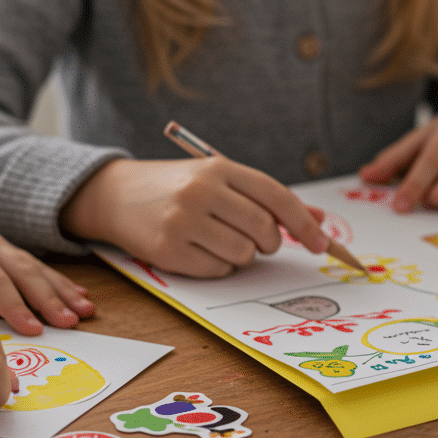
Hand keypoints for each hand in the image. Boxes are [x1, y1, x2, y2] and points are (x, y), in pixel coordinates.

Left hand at [0, 207, 92, 335]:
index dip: (13, 304)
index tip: (32, 329)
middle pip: (23, 272)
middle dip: (48, 298)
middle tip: (69, 322)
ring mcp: (0, 245)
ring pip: (36, 269)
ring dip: (62, 291)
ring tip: (84, 312)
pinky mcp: (7, 252)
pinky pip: (38, 267)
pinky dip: (60, 283)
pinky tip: (81, 297)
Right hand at [59, 157, 328, 277]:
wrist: (116, 195)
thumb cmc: (177, 187)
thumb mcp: (219, 179)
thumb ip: (267, 198)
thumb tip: (318, 220)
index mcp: (219, 168)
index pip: (275, 196)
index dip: (303, 223)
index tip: (321, 243)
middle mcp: (201, 192)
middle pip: (263, 228)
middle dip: (270, 241)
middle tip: (259, 239)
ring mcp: (182, 221)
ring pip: (243, 253)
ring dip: (243, 255)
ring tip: (222, 239)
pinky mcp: (168, 249)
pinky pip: (218, 270)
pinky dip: (219, 266)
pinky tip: (200, 249)